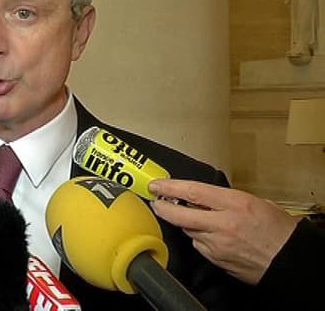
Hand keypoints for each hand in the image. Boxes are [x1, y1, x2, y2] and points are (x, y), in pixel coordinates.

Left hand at [149, 179, 298, 284]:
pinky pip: (199, 246)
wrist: (290, 261)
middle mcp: (223, 224)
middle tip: (155, 202)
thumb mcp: (257, 203)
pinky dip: (198, 238)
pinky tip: (207, 235)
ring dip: (184, 223)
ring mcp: (217, 244)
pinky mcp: (216, 260)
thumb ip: (228, 200)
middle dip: (162, 207)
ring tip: (188, 216)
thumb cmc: (280, 231)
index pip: (193, 191)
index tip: (157, 185)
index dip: (170, 187)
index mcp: (235, 204)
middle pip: (180, 214)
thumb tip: (206, 197)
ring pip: (188, 230)